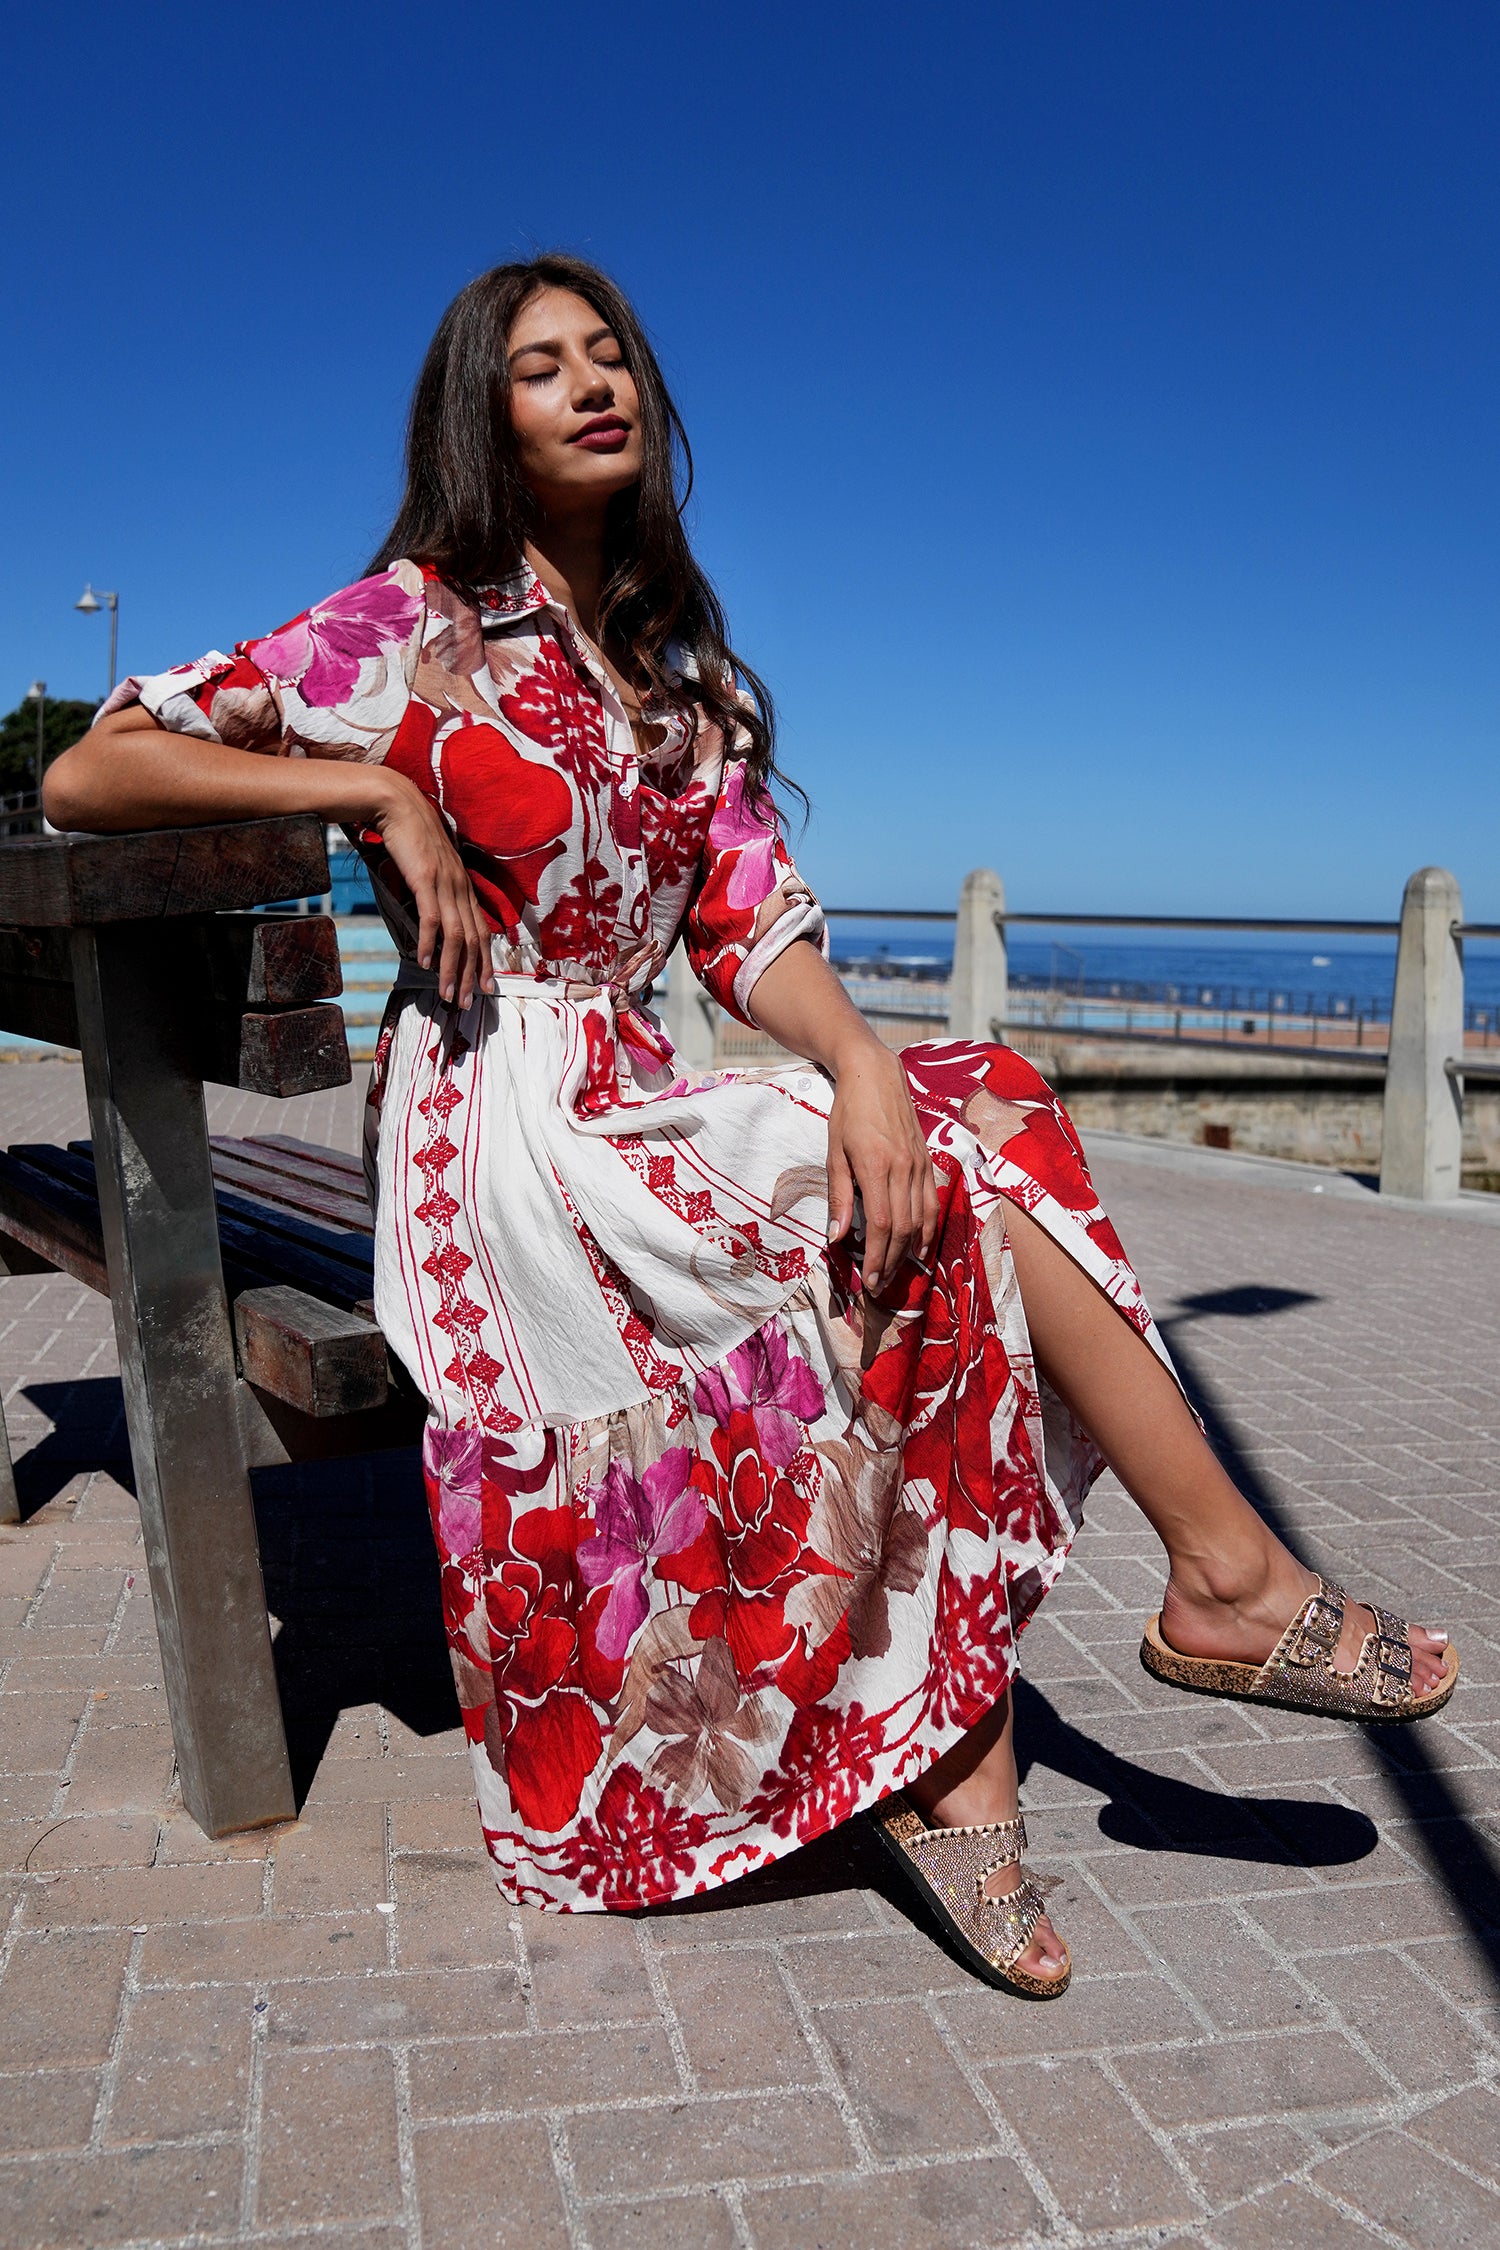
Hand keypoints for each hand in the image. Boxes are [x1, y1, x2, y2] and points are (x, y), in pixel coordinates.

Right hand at [372, 776, 494, 1008]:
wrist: (397, 803)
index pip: (482, 931)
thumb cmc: (410, 835)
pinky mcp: (426, 879)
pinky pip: (431, 918)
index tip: (486, 987)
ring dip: (454, 970)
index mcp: (463, 886)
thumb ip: (434, 892)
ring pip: (456, 936)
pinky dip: (430, 944)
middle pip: (474, 940)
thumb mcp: (429, 868)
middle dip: (473, 976)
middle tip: (470, 1004)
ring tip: (449, 995)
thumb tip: (429, 919)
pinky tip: (425, 963)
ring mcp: (445, 883)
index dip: (486, 962)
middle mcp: (460, 887)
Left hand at [825, 1035, 939, 1294]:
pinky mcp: (927, 1161)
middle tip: (877, 1285)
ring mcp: (918, 1165)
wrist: (876, 1074)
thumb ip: (837, 1195)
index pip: (879, 1224)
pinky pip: (932, 1204)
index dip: (875, 1257)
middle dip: (889, 1262)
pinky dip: (927, 1230)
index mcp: (874, 1166)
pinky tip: (918, 1247)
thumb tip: (835, 1237)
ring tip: (893, 1272)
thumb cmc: (847, 1112)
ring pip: (919, 1220)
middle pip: (901, 1229)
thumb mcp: (834, 1151)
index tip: (866, 1280)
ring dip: (906, 1252)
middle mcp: (902, 1168)